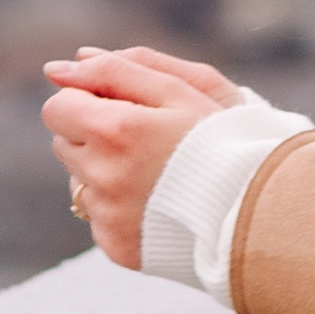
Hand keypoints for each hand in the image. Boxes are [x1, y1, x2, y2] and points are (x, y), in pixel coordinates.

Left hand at [42, 44, 239, 268]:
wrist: (257, 206)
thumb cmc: (222, 137)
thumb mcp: (179, 90)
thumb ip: (116, 69)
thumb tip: (57, 68)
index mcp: (118, 130)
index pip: (58, 107)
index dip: (87, 100)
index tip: (122, 106)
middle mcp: (105, 176)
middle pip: (63, 142)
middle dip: (92, 133)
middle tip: (142, 138)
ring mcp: (109, 216)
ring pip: (77, 180)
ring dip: (102, 170)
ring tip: (153, 172)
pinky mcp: (116, 245)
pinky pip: (96, 217)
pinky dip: (117, 206)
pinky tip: (155, 201)